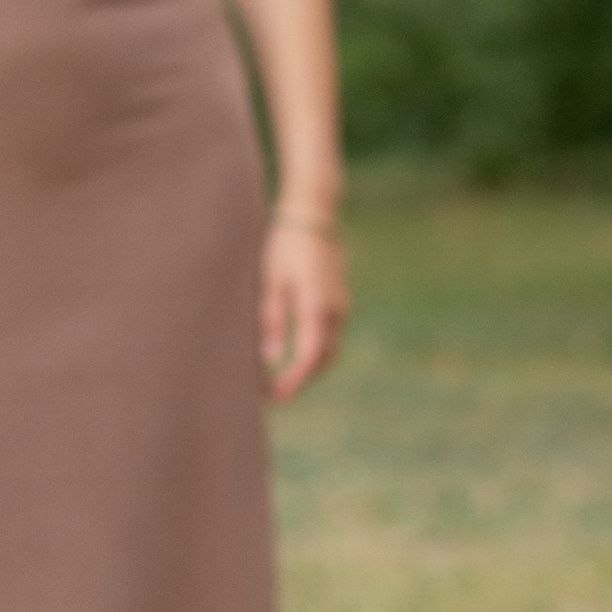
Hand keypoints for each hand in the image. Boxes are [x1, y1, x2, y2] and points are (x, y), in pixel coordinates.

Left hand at [259, 217, 348, 401]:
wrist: (312, 215)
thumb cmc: (285, 245)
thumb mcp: (271, 282)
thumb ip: (271, 320)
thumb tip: (271, 358)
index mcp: (316, 305)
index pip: (309, 357)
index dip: (293, 381)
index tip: (275, 396)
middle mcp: (335, 309)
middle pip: (323, 360)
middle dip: (301, 381)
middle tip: (274, 395)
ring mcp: (341, 305)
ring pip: (329, 349)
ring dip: (309, 368)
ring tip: (281, 380)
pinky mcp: (339, 300)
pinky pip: (330, 336)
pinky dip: (314, 352)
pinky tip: (294, 355)